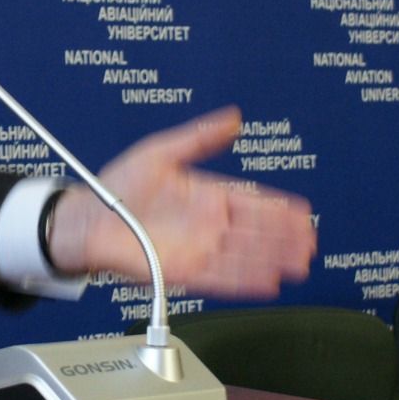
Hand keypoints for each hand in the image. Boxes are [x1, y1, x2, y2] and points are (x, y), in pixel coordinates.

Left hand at [46, 106, 315, 298]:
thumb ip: (199, 137)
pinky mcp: (183, 271)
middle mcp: (207, 225)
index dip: (278, 209)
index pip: (251, 203)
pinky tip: (268, 281)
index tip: (302, 212)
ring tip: (300, 263)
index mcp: (206, 196)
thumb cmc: (118, 186)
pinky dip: (246, 281)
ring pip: (244, 257)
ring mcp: (197, 249)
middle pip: (254, 233)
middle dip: (284, 238)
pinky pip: (222, 278)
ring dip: (272, 260)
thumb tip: (232, 118)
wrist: (87, 219)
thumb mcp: (161, 152)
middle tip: (311, 241)